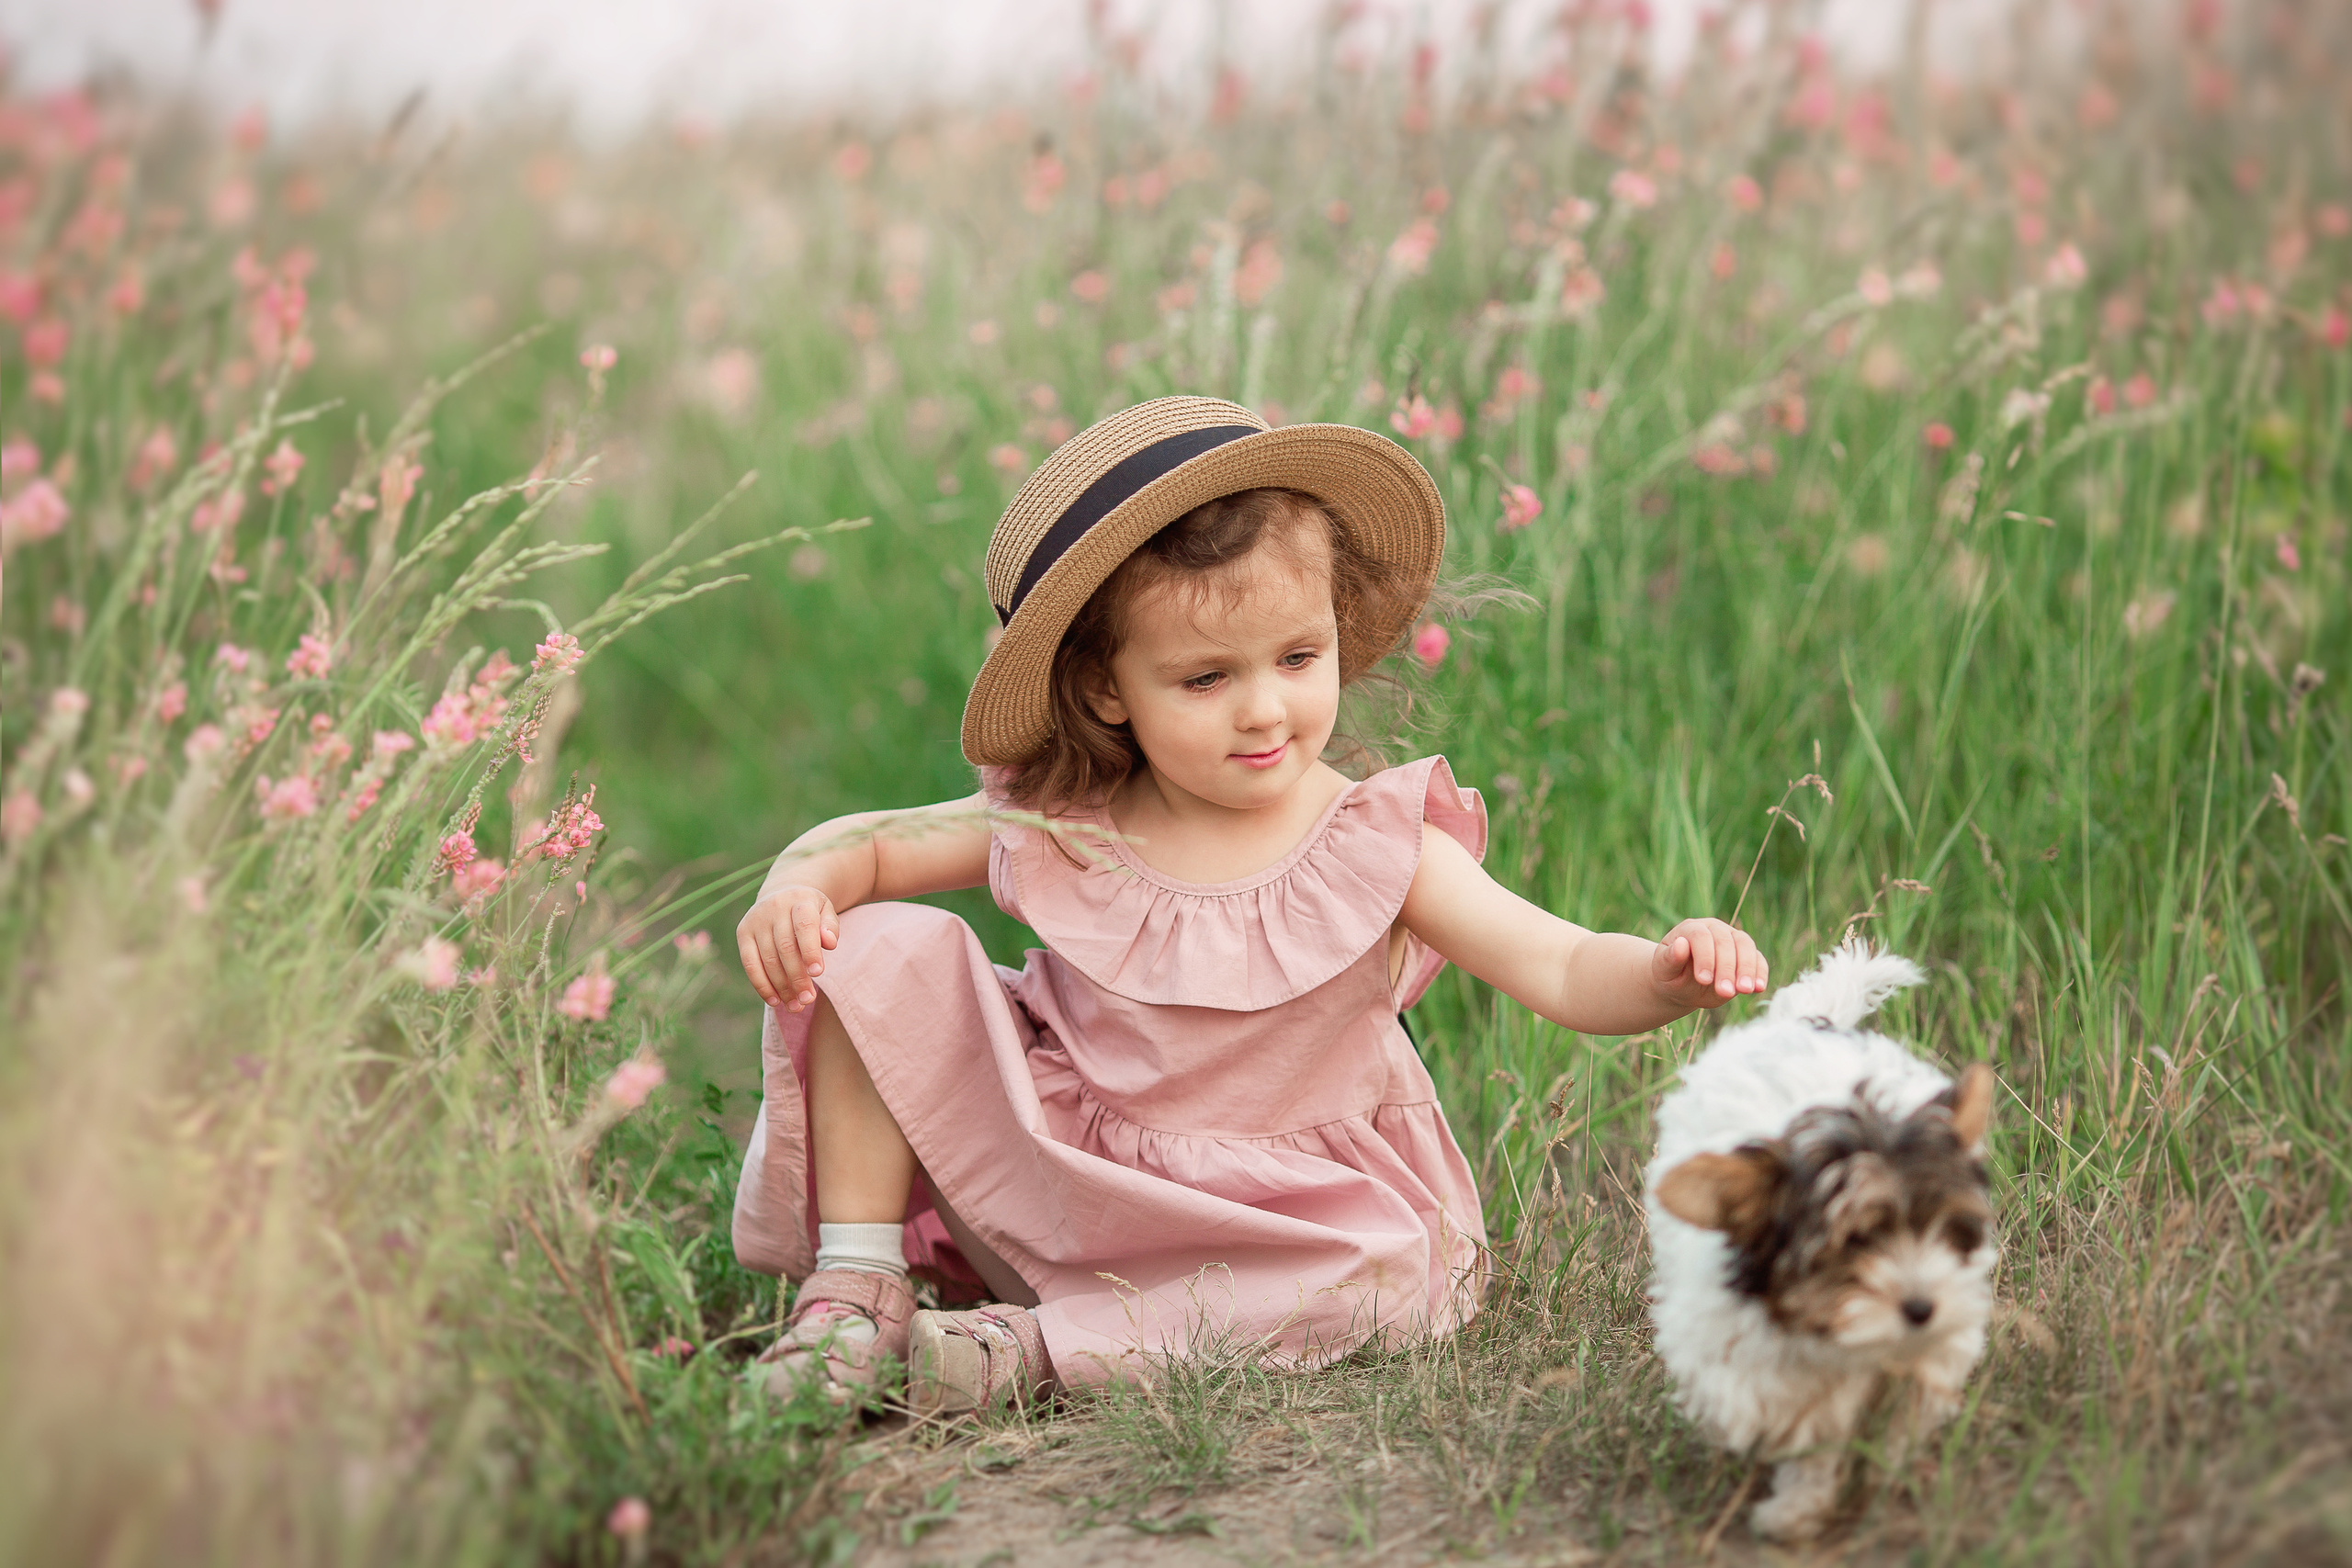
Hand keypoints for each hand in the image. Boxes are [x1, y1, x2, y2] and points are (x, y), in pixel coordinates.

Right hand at [737, 884, 839, 1012]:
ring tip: (795, 1006)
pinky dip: (762, 985)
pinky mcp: (743, 932)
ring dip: (781, 987)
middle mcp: (775, 907)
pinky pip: (750, 964)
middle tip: (808, 1000)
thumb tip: (830, 943)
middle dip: (797, 977)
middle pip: (785, 948)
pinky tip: (775, 1001)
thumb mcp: (826, 912)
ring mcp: (756, 919)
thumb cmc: (810, 911)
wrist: (783, 894)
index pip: (805, 927)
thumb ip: (831, 927)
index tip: (818, 974)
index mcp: (799, 900)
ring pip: (768, 959)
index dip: (810, 951)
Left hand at [1653, 917, 1767, 1007]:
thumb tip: (1680, 944)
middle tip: (1725, 991)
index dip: (1704, 957)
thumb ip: (1670, 958)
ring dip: (1747, 969)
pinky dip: (1760, 972)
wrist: (1683, 985)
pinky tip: (1758, 988)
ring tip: (1745, 990)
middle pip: (1725, 941)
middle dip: (1726, 968)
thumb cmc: (1671, 976)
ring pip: (1745, 946)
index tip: (1703, 980)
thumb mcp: (1664, 971)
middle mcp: (1714, 929)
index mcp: (1691, 929)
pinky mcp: (1747, 954)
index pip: (1701, 936)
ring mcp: (1732, 939)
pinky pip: (1758, 959)